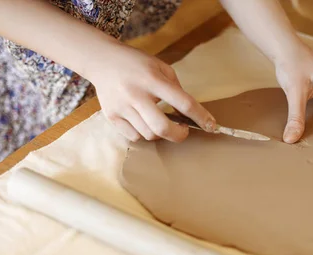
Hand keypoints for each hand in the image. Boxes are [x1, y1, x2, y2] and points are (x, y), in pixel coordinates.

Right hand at [88, 43, 215, 141]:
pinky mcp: (111, 116)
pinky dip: (144, 134)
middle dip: (179, 134)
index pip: (182, 102)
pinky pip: (134, 137)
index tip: (211, 125)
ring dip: (161, 133)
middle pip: (162, 127)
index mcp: (152, 79)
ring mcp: (122, 107)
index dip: (200, 116)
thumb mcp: (160, 67)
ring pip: (149, 134)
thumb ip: (175, 88)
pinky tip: (144, 122)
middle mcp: (135, 94)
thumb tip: (189, 114)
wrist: (101, 60)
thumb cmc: (136, 63)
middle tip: (184, 130)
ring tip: (160, 120)